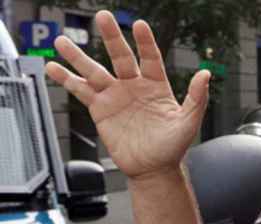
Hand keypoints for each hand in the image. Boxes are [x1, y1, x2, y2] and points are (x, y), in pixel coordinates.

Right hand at [45, 11, 209, 179]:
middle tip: (102, 16)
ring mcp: (115, 96)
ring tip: (62, 40)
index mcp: (157, 86)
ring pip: (94, 70)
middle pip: (120, 56)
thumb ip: (197, 98)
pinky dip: (66, 79)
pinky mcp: (100, 109)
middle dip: (111, 37)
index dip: (145, 42)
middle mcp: (134, 86)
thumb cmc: (173, 147)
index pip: (151, 58)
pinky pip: (80, 90)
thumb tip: (205, 74)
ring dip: (78, 56)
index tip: (139, 25)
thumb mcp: (188, 122)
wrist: (152, 169)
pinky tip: (53, 67)